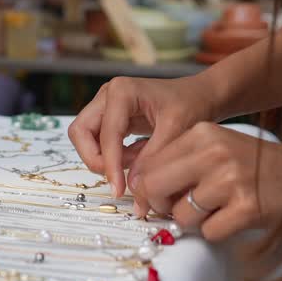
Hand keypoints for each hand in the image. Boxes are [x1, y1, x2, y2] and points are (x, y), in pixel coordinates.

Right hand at [68, 74, 218, 198]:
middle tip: (117, 179)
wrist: (200, 96)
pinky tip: (138, 157)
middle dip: (96, 159)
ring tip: (136, 162)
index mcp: (122, 91)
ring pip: (86, 138)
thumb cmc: (191, 104)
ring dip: (106, 158)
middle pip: (81, 132)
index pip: (105, 134)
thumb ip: (152, 159)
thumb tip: (134, 188)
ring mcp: (107, 105)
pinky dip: (114, 155)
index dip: (109, 165)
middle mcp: (108, 95)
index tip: (117, 189)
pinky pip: (100, 141)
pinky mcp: (112, 117)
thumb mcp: (176, 131)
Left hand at [128, 122, 281, 240]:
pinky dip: (217, 231)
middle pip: (155, 188)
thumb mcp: (216, 147)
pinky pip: (209, 232)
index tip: (154, 198)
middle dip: (160, 206)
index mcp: (202, 133)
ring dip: (194, 221)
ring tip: (216, 209)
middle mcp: (214, 152)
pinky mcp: (246, 208)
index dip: (145, 187)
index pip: (150, 164)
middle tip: (175, 209)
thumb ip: (180, 160)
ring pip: (182, 215)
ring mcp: (230, 181)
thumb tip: (138, 186)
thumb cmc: (253, 164)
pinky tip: (234, 217)